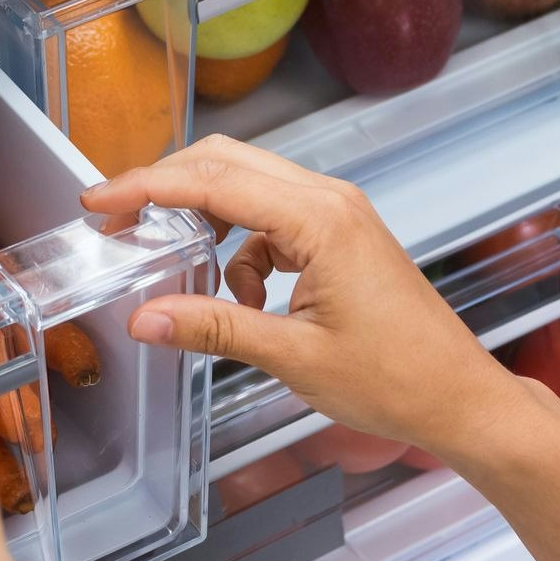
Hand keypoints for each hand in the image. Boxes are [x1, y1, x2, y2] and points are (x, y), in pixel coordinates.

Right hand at [82, 138, 538, 462]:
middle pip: (228, 163)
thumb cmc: (399, 379)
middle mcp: (331, 201)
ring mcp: (339, 215)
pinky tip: (245, 299)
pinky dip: (243, 250)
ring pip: (250, 188)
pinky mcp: (342, 236)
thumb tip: (146, 318)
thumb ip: (214, 328)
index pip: (214, 182)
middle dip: (167, 188)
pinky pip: (272, 221)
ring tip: (182, 270)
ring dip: (208, 222)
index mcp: (320, 220)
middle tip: (118, 222)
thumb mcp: (292, 358)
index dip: (147, 187)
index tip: (100, 202)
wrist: (459, 397)